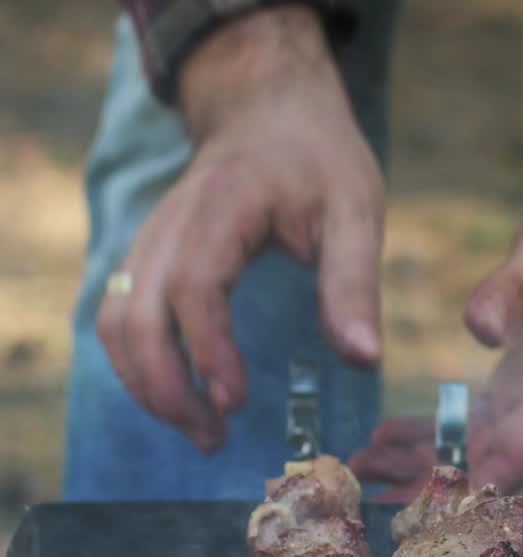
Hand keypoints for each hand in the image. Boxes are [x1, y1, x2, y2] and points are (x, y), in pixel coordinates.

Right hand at [96, 6, 383, 448]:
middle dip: (165, 386)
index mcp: (224, 207)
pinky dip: (138, 360)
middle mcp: (172, 224)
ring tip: (199, 428)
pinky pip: (121, 313)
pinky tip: (179, 392)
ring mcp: (152, 238)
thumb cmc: (318, 158)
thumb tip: (364, 360)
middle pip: (135, 314)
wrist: (269, 108)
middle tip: (214, 438)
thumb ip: (354, 283)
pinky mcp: (150, 254)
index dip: (208, 349)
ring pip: (116, 319)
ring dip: (145, 382)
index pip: (195, 286)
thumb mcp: (356, 209)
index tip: (236, 400)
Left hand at [350, 181, 522, 495]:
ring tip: (364, 471)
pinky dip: (432, 433)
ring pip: (478, 445)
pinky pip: (473, 420)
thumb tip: (477, 330)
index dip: (484, 475)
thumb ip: (517, 287)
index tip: (438, 502)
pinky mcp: (520, 379)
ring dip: (424, 463)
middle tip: (372, 492)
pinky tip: (384, 439)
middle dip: (438, 481)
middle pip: (495, 458)